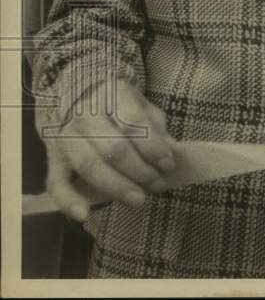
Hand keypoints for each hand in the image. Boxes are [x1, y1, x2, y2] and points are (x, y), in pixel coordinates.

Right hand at [45, 79, 176, 221]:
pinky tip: (84, 215)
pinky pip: (56, 182)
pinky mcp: (51, 157)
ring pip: (89, 165)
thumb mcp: (139, 102)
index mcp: (111, 94)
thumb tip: (170, 150)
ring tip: (138, 199)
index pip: (133, 123)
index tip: (168, 164)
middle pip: (113, 148)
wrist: (74, 91)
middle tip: (157, 183)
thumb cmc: (114, 100)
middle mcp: (84, 114)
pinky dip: (68, 201)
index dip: (152, 147)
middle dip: (139, 170)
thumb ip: (155, 125)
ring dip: (116, 186)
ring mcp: (64, 136)